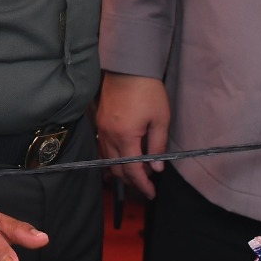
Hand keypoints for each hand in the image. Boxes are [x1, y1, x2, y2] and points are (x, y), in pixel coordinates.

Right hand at [96, 74, 170, 196]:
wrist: (128, 68)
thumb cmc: (148, 91)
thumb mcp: (160, 119)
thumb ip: (157, 146)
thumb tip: (157, 168)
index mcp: (125, 136)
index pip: (132, 170)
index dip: (142, 184)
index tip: (151, 193)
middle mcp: (109, 136)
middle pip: (117, 169)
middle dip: (132, 180)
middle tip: (147, 185)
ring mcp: (102, 129)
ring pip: (108, 160)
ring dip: (122, 171)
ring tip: (138, 173)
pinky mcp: (100, 122)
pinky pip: (104, 148)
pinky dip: (113, 158)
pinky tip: (124, 158)